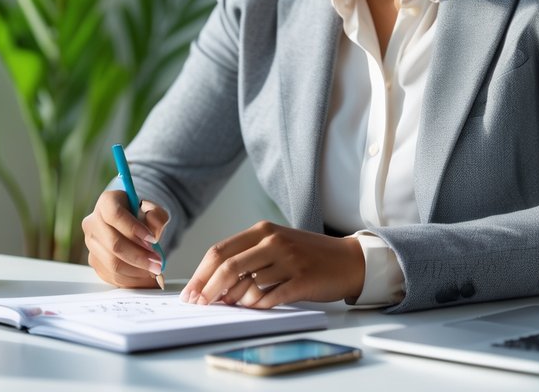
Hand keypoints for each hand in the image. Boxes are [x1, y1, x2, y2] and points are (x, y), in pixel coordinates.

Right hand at [82, 190, 168, 287]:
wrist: (132, 226)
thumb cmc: (142, 216)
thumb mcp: (154, 210)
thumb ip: (156, 217)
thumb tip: (153, 231)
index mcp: (106, 202)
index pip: (114, 215)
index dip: (133, 229)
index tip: (153, 240)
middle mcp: (93, 222)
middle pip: (113, 244)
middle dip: (139, 256)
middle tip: (158, 262)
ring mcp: (91, 244)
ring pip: (112, 263)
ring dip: (137, 270)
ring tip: (155, 270)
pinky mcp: (94, 261)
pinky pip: (112, 275)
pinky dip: (131, 279)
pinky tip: (145, 276)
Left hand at [180, 221, 363, 308]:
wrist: (348, 260)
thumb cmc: (307, 254)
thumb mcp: (276, 244)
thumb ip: (248, 257)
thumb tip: (214, 285)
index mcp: (263, 230)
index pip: (220, 251)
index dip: (201, 274)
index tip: (190, 292)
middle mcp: (274, 242)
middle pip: (228, 267)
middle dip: (208, 289)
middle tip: (199, 305)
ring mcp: (289, 260)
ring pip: (248, 285)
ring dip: (234, 300)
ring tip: (233, 306)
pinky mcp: (302, 280)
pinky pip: (270, 298)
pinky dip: (257, 306)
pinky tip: (255, 308)